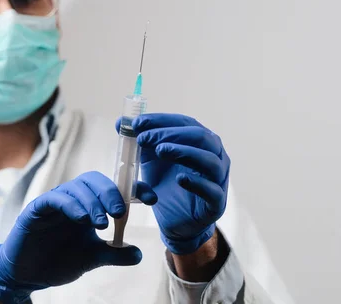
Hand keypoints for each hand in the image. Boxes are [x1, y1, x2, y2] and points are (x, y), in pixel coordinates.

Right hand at [0, 171, 157, 302]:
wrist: (28, 275)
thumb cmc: (58, 260)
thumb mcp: (93, 258)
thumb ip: (114, 253)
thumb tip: (139, 253)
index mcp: (88, 205)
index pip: (112, 188)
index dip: (133, 189)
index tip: (151, 198)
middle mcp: (73, 198)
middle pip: (94, 180)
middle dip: (111, 193)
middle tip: (120, 212)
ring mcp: (55, 201)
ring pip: (77, 187)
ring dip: (92, 202)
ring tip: (101, 223)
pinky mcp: (37, 208)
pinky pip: (55, 198)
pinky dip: (71, 205)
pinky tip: (82, 219)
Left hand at [118, 113, 230, 254]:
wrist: (175, 221)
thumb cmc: (166, 184)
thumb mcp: (149, 161)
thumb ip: (139, 141)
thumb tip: (121, 122)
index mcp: (200, 140)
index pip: (184, 122)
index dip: (161, 120)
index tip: (137, 123)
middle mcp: (214, 155)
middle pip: (199, 136)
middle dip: (170, 134)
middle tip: (144, 138)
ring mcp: (218, 178)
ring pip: (209, 160)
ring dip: (184, 152)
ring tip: (160, 151)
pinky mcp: (217, 202)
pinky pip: (212, 190)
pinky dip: (197, 183)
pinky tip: (180, 179)